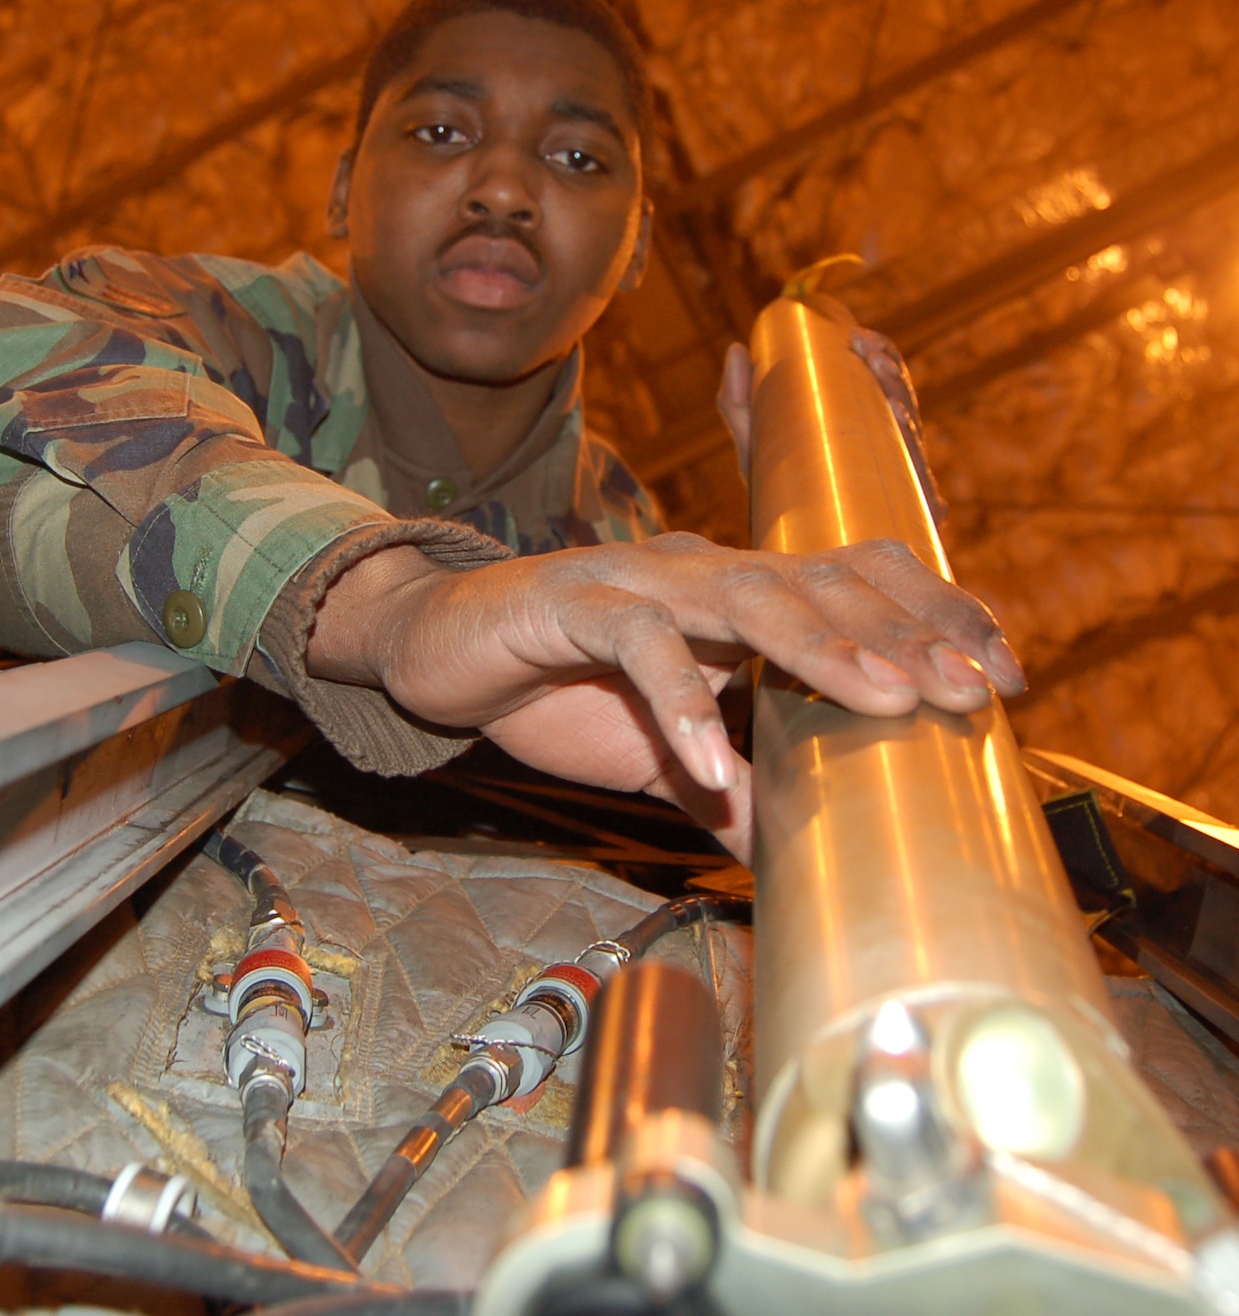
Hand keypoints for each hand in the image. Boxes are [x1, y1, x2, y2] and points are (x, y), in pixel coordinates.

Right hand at [306, 534, 1025, 860]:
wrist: (435, 649)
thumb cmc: (554, 691)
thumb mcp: (659, 755)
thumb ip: (728, 794)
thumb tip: (795, 868)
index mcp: (733, 593)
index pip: (852, 577)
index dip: (932, 613)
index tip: (1003, 677)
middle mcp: (697, 571)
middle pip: (819, 582)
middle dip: (905, 633)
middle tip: (973, 693)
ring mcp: (634, 580)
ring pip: (744, 593)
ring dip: (822, 645)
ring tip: (887, 698)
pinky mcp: (568, 603)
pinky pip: (637, 644)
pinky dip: (678, 703)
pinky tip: (712, 768)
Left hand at [718, 328, 948, 524]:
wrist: (788, 557)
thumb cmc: (778, 494)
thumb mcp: (755, 446)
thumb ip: (740, 403)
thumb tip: (738, 348)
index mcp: (865, 424)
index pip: (885, 380)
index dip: (881, 354)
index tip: (858, 338)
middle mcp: (890, 450)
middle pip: (904, 404)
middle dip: (894, 376)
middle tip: (870, 357)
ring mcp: (902, 484)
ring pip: (914, 442)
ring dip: (906, 411)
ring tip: (886, 390)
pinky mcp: (907, 523)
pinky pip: (923, 500)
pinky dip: (919, 480)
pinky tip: (911, 451)